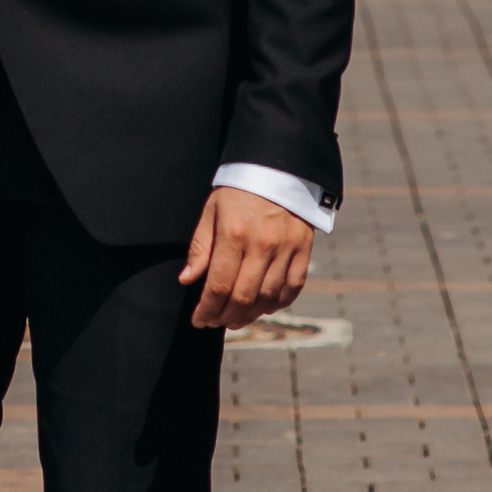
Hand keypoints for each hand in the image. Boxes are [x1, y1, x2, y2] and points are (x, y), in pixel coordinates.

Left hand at [182, 188, 313, 329]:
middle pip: (243, 297)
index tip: (198, 319)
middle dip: (225, 317)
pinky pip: (292, 287)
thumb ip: (200, 247)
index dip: (207, 309)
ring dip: (249, 315)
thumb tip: (187, 280)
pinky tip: (262, 307)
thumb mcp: (211, 211)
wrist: (277, 169)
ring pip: (268, 297)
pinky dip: (277, 303)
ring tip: (235, 319)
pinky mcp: (303, 249)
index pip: (219, 285)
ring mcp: (286, 248)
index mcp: (234, 233)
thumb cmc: (237, 192)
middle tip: (214, 322)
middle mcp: (262, 244)